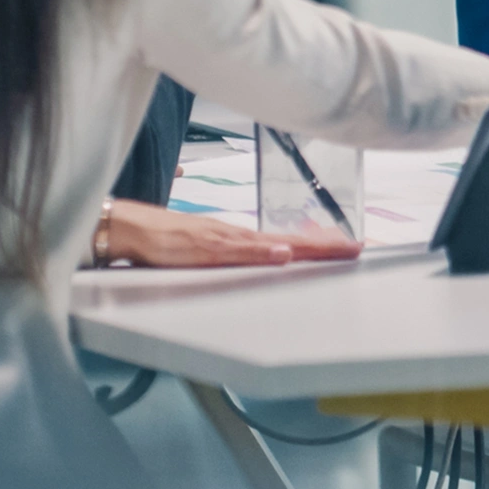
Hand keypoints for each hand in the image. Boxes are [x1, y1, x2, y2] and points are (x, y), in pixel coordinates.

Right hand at [102, 198, 359, 267]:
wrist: (131, 227)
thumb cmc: (166, 239)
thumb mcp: (207, 251)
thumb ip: (236, 255)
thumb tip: (269, 260)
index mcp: (241, 238)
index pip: (288, 242)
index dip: (319, 245)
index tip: (347, 248)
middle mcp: (238, 235)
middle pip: (289, 240)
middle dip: (324, 245)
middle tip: (356, 248)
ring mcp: (223, 239)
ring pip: (272, 243)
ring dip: (304, 247)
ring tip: (334, 250)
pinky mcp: (205, 247)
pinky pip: (239, 252)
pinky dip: (261, 253)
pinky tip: (282, 256)